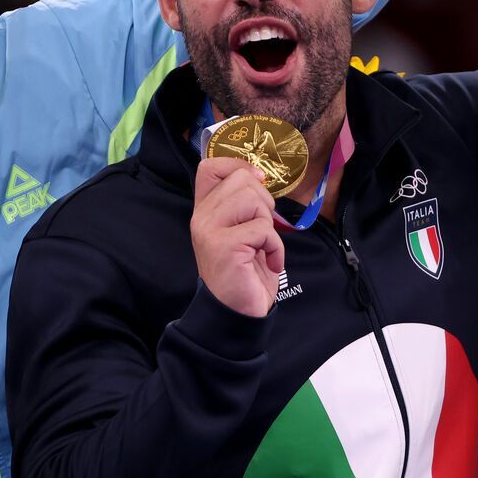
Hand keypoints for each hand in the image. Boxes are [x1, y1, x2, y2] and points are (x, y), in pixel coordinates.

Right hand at [191, 156, 284, 318]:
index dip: (238, 166)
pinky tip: (268, 262)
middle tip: (261, 230)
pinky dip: (275, 247)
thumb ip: (243, 203)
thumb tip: (258, 175)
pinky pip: (263, 228)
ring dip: (268, 225)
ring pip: (253, 200)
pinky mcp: (224, 246)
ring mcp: (210, 230)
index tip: (256, 185)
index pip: (209, 166)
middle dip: (264, 202)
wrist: (239, 312)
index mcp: (205, 210)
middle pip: (241, 179)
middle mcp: (202, 217)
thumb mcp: (242, 230)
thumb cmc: (245, 271)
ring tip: (261, 246)